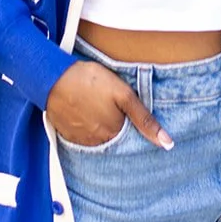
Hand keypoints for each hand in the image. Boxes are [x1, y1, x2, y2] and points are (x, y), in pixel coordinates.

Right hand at [46, 61, 173, 149]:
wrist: (52, 77)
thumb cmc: (90, 81)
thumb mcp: (123, 94)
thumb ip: (145, 119)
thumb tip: (167, 144)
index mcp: (115, 134)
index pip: (133, 141)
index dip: (135, 130)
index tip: (133, 120)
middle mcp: (99, 143)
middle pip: (116, 142)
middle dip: (120, 131)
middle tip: (114, 111)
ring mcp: (81, 141)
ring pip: (100, 141)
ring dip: (103, 131)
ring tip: (100, 111)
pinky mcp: (67, 136)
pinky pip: (83, 139)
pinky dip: (88, 130)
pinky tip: (87, 114)